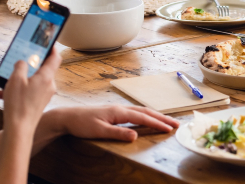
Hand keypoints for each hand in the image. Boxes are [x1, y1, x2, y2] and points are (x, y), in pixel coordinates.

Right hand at [0, 47, 61, 132]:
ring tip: (0, 75)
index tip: (46, 42)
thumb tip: (23, 62)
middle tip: (16, 58)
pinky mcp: (36, 103)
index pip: (55, 57)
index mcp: (46, 76)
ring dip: (16, 77)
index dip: (51, 48)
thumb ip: (20, 66)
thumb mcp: (16, 79)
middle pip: (40, 68)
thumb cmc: (19, 104)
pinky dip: (14, 90)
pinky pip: (25, 92)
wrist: (19, 130)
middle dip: (26, 63)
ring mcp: (43, 95)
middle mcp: (48, 85)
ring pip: (30, 80)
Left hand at [45, 106, 179, 141]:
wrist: (67, 117)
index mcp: (119, 112)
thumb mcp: (99, 131)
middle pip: (146, 112)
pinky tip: (148, 118)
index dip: (157, 123)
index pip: (143, 117)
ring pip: (141, 111)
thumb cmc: (81, 124)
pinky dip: (146, 115)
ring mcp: (118, 109)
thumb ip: (118, 133)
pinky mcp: (114, 112)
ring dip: (155, 116)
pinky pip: (135, 112)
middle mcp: (120, 108)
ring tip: (167, 121)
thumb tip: (136, 136)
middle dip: (162, 118)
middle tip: (176, 124)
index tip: (170, 129)